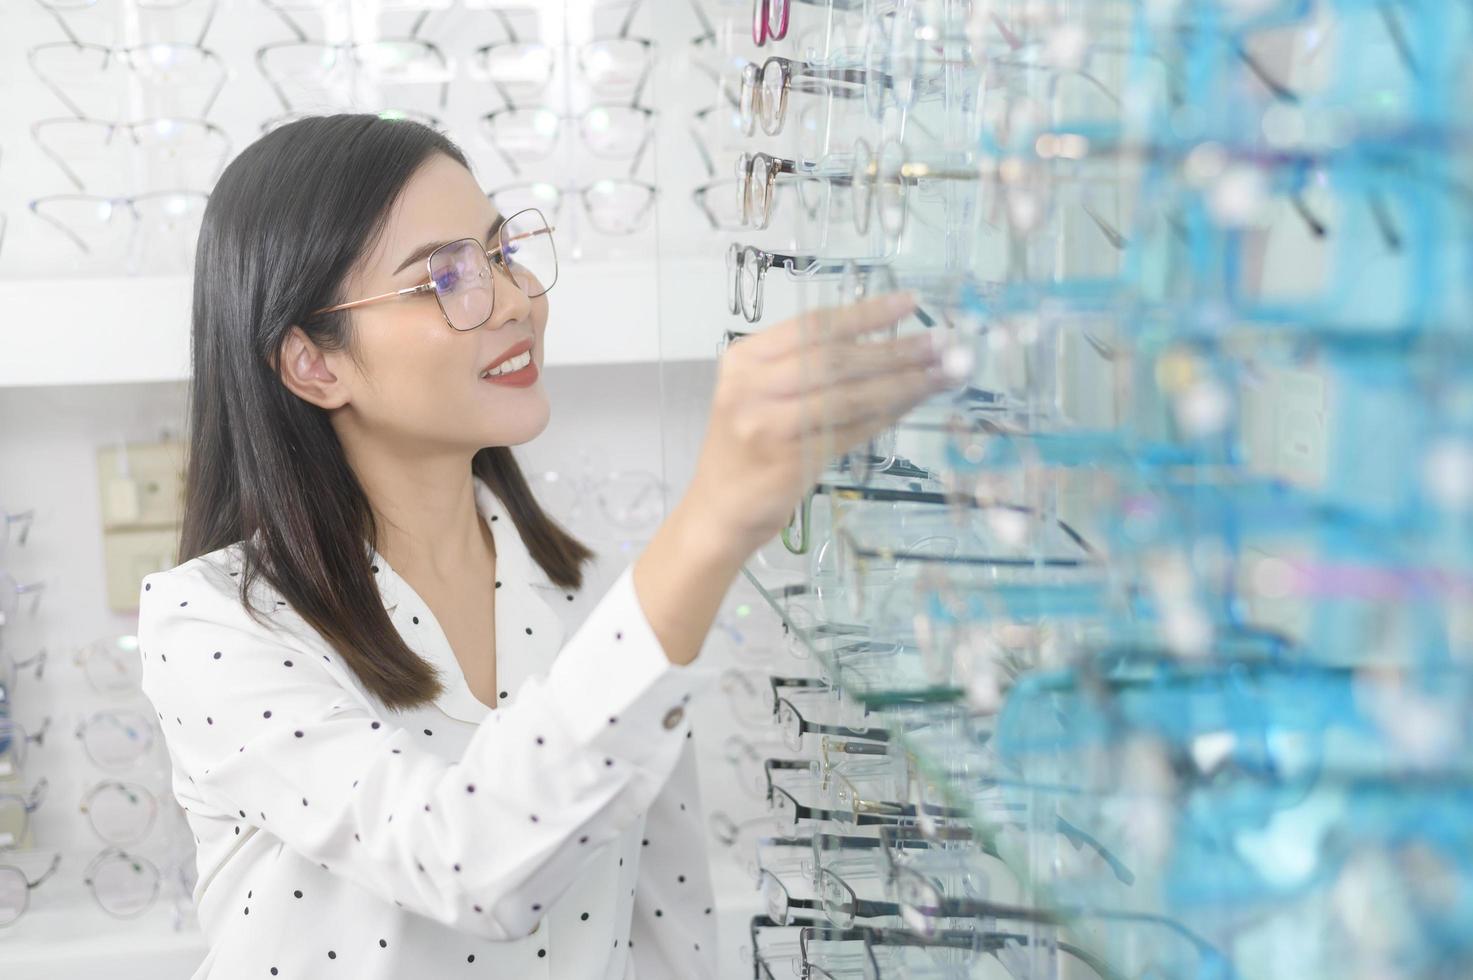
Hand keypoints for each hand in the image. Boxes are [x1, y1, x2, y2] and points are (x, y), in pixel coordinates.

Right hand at [684, 292, 960, 559]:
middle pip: (835, 358)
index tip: (910, 302)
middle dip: (895, 349)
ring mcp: (767, 425)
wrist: (719, 509)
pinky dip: (885, 416)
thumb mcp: (762, 394)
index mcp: (745, 359)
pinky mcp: (788, 461)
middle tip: (943, 343)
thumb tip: (889, 344)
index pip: (812, 325)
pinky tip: (913, 405)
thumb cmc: (748, 448)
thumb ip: (807, 368)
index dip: (865, 312)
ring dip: (902, 383)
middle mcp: (751, 386)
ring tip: (944, 373)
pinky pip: (849, 431)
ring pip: (848, 395)